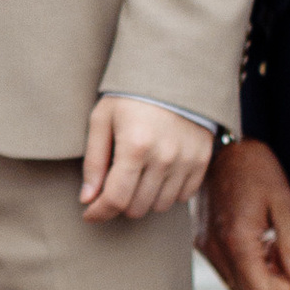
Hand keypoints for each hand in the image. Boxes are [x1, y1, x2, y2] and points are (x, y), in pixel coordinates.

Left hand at [79, 98, 213, 223]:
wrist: (174, 75)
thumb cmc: (130, 96)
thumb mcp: (102, 119)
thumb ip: (93, 162)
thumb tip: (87, 199)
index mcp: (135, 146)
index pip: (116, 199)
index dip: (99, 212)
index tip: (89, 213)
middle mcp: (164, 157)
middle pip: (136, 207)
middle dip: (119, 203)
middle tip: (113, 186)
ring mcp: (186, 161)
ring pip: (159, 206)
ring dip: (143, 199)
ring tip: (136, 177)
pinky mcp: (202, 161)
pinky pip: (182, 197)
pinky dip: (166, 193)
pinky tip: (156, 174)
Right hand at [197, 137, 289, 289]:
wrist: (222, 147)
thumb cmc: (255, 169)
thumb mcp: (284, 203)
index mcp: (238, 240)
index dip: (285, 284)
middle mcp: (217, 249)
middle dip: (272, 280)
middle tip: (281, 249)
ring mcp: (206, 247)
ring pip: (237, 285)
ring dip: (257, 273)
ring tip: (267, 242)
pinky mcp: (202, 242)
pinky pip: (226, 269)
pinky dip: (243, 263)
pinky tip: (252, 237)